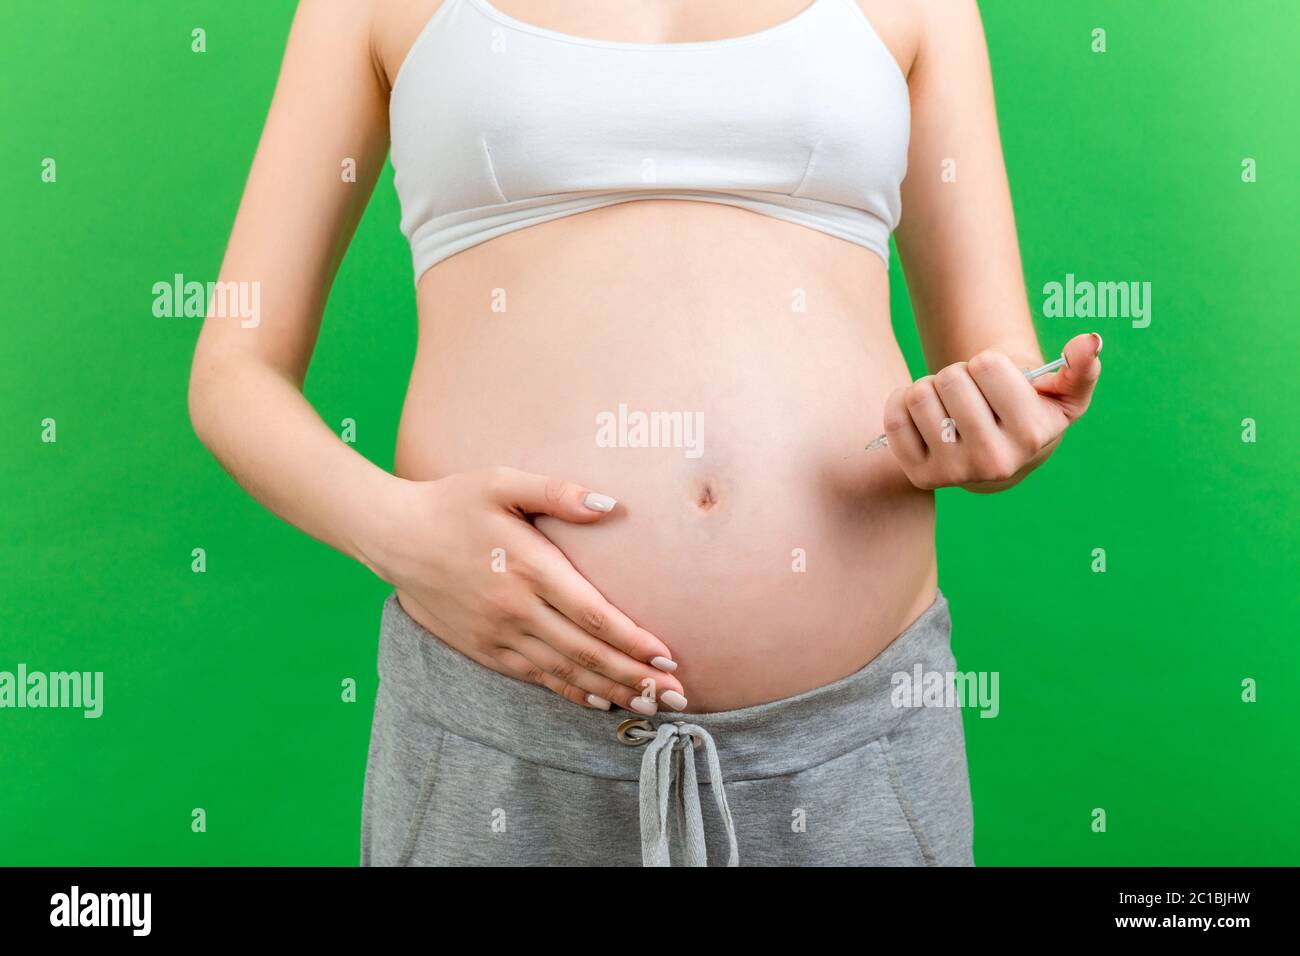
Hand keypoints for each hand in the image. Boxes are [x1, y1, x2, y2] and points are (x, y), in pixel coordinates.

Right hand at [361, 467, 685, 712]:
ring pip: (564, 671)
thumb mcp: (502, 482)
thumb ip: (557, 492)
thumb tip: (609, 504)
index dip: (632, 639)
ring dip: (610, 690)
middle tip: (676, 694)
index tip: (666, 655)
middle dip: (635, 675)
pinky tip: (597, 701)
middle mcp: (516, 608)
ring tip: (650, 704)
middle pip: (586, 651)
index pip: (593, 614)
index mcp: (529, 567)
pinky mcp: (483, 648)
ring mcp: (498, 633)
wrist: (393, 535)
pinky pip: (534, 677)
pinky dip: (569, 691)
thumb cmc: (453, 502)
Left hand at [881, 332, 1102, 491]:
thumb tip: (1089, 341)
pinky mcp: (920, 476)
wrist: (999, 452)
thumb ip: (1080, 367)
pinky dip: (903, 402)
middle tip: (972, 394)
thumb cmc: (1031, 411)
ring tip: (952, 405)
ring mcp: (953, 473)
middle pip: (950, 378)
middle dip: (960, 374)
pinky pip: (894, 417)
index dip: (988, 363)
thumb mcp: (1063, 393)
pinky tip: (927, 413)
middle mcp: (992, 462)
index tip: (997, 383)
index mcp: (1029, 436)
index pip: (986, 365)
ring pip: (919, 394)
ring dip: (932, 388)